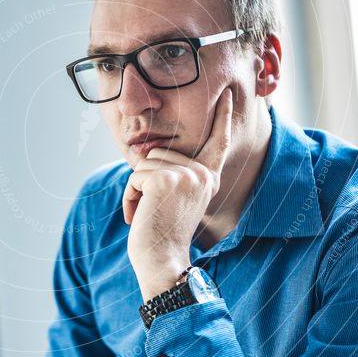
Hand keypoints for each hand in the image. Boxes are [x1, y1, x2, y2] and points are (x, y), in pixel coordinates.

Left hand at [123, 87, 233, 300]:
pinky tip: (139, 217)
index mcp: (209, 178)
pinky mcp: (165, 180)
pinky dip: (129, 197)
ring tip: (150, 213)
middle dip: (147, 180)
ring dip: (137, 189)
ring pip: (144, 163)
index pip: (218, 141)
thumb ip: (173, 174)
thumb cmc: (163, 235)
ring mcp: (185, 176)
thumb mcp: (175, 199)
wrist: (163, 261)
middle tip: (156, 210)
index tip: (228, 95)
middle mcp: (202, 174)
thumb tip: (146, 150)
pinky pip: (134, 176)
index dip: (223, 117)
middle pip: (160, 152)